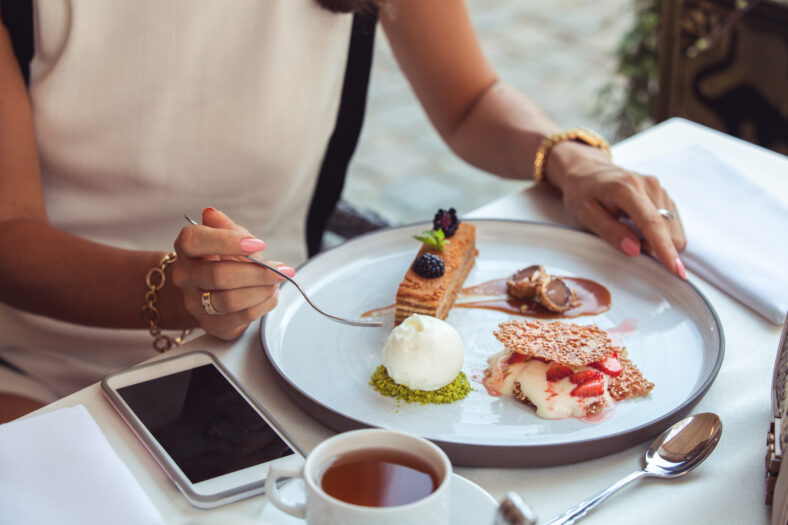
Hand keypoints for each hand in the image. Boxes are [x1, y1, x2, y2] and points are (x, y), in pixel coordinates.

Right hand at [171, 208, 294, 339]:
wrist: (213, 290)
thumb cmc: (223, 259)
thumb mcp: (229, 237)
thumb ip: (225, 227)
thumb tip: (212, 213)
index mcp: (186, 249)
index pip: (194, 241)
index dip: (227, 241)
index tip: (257, 243)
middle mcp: (184, 277)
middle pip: (219, 276)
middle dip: (257, 272)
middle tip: (280, 269)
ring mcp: (194, 303)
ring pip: (230, 300)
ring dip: (261, 290)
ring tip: (276, 282)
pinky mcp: (210, 325)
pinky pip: (241, 317)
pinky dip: (263, 305)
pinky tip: (270, 295)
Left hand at [547, 142, 686, 277]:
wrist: (587, 171)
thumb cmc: (582, 193)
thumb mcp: (585, 214)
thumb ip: (610, 231)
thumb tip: (634, 250)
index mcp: (627, 189)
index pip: (652, 222)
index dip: (664, 249)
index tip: (676, 270)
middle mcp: (648, 185)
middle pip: (668, 230)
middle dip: (653, 248)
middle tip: (625, 242)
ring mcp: (658, 188)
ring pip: (673, 229)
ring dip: (656, 241)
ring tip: (629, 232)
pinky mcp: (663, 194)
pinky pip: (671, 223)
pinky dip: (659, 234)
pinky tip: (638, 227)